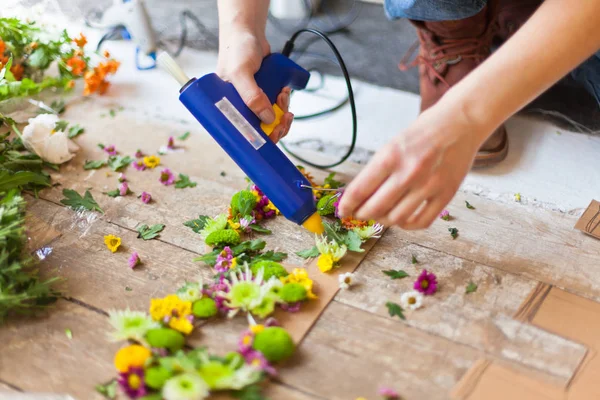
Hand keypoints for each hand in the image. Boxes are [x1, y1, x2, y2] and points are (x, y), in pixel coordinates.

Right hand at [217, 28, 292, 142]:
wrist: (248, 33)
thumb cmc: (236, 51)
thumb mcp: (241, 73)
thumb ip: (252, 96)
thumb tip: (268, 119)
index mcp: (227, 109)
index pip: (243, 134)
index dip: (259, 140)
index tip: (273, 134)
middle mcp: (240, 108)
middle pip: (261, 130)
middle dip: (276, 125)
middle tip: (284, 117)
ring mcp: (254, 102)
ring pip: (272, 118)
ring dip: (282, 110)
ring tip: (282, 95)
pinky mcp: (265, 94)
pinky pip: (277, 106)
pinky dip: (284, 100)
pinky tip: (284, 90)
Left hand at [337, 103, 492, 229]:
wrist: (460, 122)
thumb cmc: (423, 133)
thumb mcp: (392, 145)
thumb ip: (377, 171)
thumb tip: (359, 197)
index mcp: (391, 156)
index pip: (360, 190)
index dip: (347, 205)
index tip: (343, 211)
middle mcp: (409, 172)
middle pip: (375, 208)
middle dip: (362, 214)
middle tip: (361, 213)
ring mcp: (429, 185)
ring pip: (396, 219)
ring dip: (383, 221)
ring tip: (381, 214)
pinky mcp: (446, 195)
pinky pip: (421, 222)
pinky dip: (407, 225)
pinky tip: (402, 218)